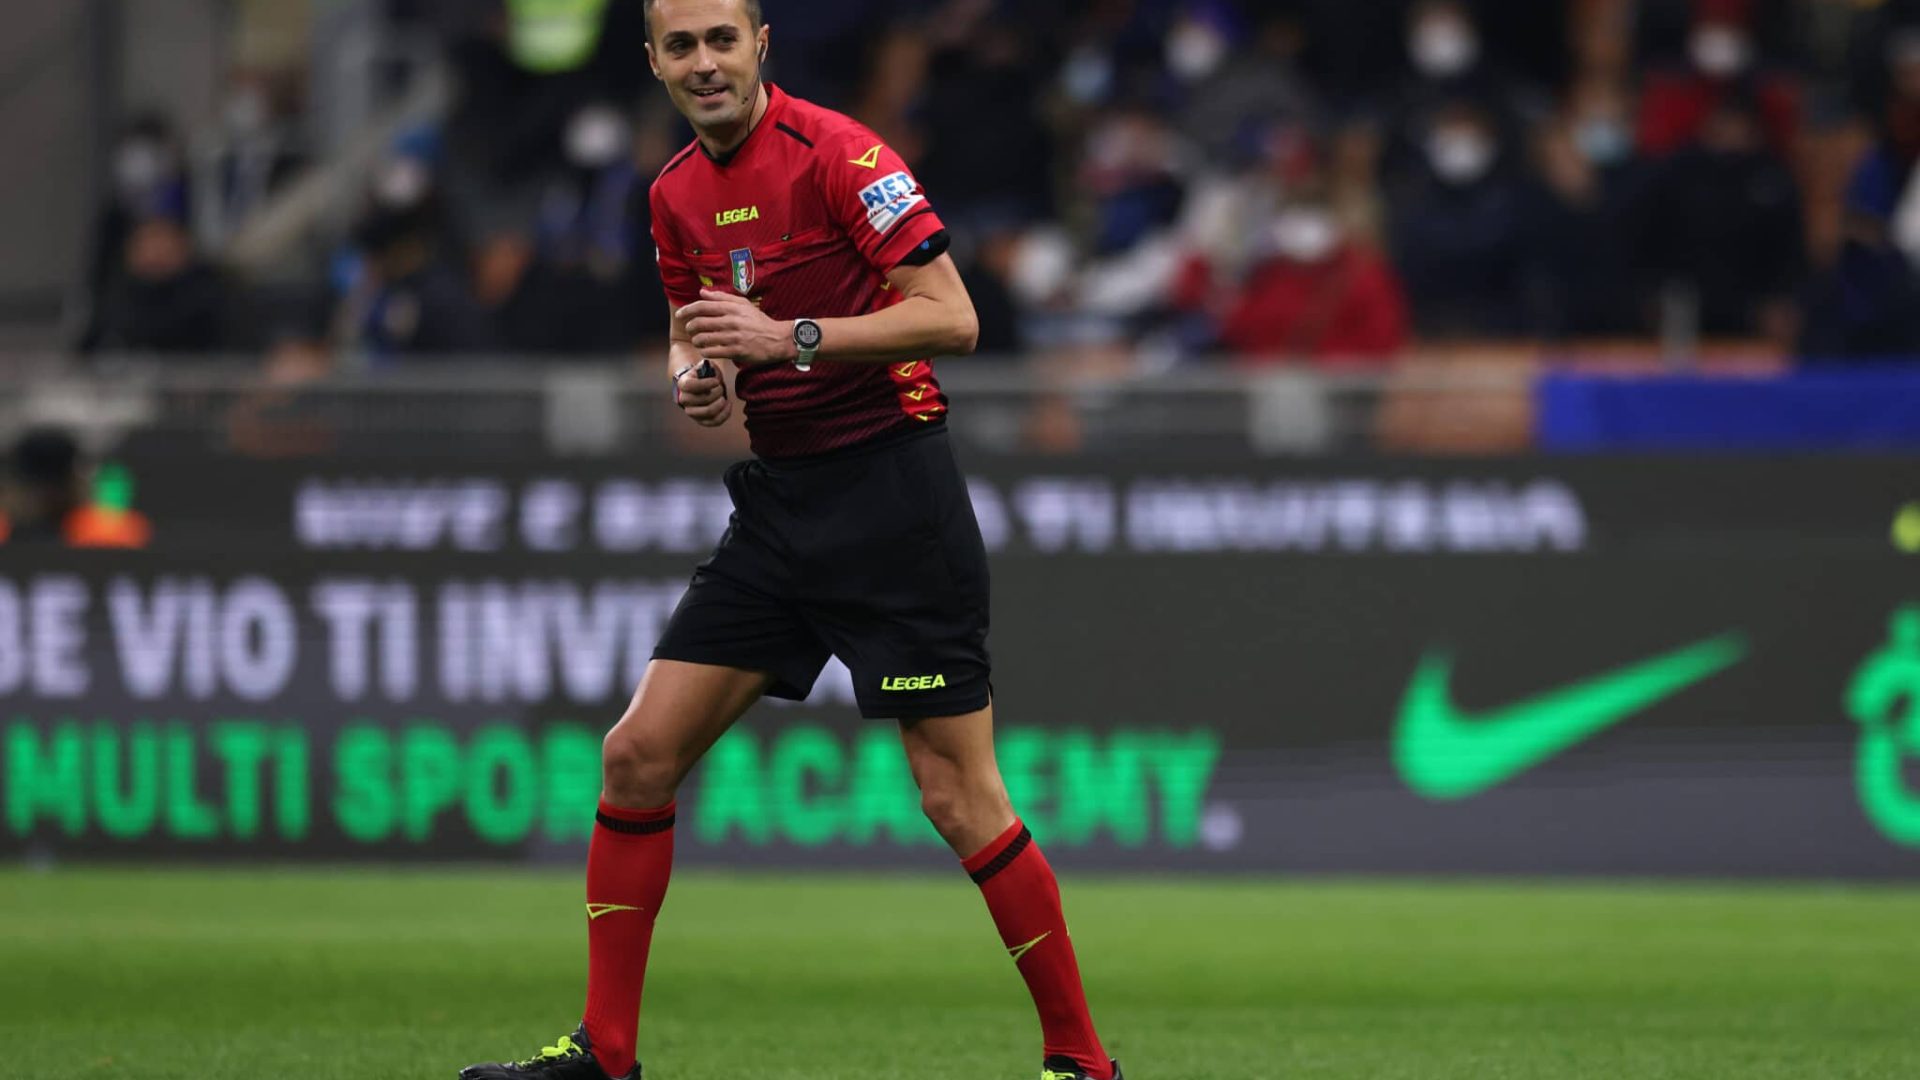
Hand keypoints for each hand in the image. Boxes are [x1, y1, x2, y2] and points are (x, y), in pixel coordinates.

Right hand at [673, 362, 731, 426]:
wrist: (699, 388)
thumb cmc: (704, 376)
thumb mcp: (705, 366)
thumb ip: (708, 365)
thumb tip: (710, 369)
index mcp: (683, 384)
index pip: (691, 385)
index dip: (705, 384)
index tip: (716, 382)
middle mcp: (684, 399)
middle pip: (702, 399)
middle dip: (717, 393)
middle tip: (721, 388)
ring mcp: (691, 412)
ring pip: (708, 412)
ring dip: (720, 404)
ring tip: (724, 397)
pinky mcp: (701, 420)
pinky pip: (714, 422)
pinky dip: (725, 414)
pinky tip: (729, 404)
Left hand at [677, 289, 796, 365]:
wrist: (778, 339)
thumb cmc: (759, 321)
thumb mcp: (743, 304)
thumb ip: (721, 297)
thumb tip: (702, 292)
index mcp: (732, 308)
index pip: (703, 306)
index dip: (687, 310)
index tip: (680, 315)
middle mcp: (731, 321)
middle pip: (699, 323)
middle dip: (690, 327)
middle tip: (690, 330)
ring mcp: (733, 337)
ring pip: (703, 338)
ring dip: (696, 340)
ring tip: (698, 341)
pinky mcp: (736, 351)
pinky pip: (712, 352)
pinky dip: (705, 351)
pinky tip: (706, 350)